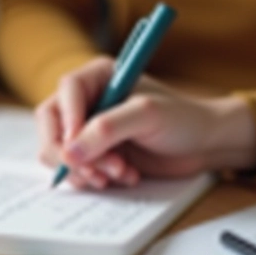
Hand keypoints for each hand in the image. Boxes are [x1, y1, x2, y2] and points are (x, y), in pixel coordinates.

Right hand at [36, 57, 255, 188]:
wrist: (203, 145)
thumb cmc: (183, 119)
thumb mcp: (148, 116)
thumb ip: (107, 129)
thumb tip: (70, 151)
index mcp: (99, 77)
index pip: (66, 92)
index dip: (68, 120)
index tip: (77, 145)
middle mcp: (88, 100)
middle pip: (52, 125)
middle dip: (72, 152)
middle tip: (98, 170)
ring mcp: (88, 128)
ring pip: (60, 152)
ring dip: (86, 169)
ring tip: (120, 172)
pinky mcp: (94, 153)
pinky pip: (75, 169)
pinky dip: (95, 178)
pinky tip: (124, 176)